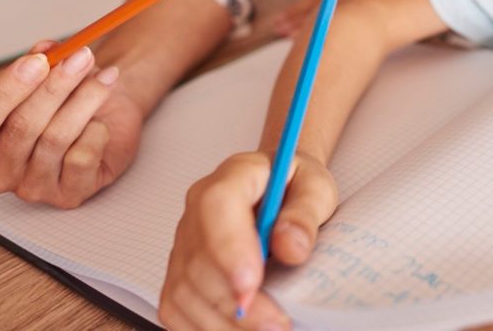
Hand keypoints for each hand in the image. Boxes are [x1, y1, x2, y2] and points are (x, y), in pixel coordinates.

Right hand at [0, 40, 140, 208]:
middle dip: (56, 86)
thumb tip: (45, 52)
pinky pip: (82, 157)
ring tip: (105, 79)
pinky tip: (99, 124)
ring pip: (56, 138)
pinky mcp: (67, 196)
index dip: (8, 89)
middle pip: (21, 127)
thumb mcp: (47, 76)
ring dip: (86, 100)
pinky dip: (97, 131)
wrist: (107, 115)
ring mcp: (31, 188)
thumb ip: (40, 63)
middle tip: (82, 58)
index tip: (39, 61)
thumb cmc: (67, 99)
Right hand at [159, 150, 337, 330]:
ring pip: (183, 292)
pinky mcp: (180, 274)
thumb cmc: (295, 187)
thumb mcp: (316, 189)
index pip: (216, 207)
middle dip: (234, 301)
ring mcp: (183, 244)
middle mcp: (197, 212)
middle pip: (199, 261)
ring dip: (222, 322)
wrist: (280, 191)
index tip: (251, 285)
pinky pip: (176, 309)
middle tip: (276, 323)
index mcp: (232, 178)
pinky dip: (206, 328)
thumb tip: (290, 247)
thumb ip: (305, 214)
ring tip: (267, 330)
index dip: (229, 249)